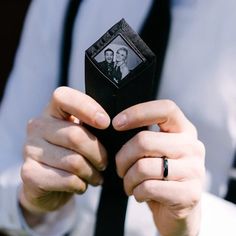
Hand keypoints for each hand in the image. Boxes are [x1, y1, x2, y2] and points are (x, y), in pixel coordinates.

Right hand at [20, 87, 109, 219]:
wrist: (48, 184)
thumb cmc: (70, 154)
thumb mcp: (81, 135)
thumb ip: (91, 127)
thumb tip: (115, 126)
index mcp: (52, 112)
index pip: (64, 97)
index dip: (88, 108)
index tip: (106, 124)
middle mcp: (37, 126)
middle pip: (76, 136)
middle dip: (98, 154)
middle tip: (104, 163)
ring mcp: (29, 149)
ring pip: (74, 161)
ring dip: (92, 173)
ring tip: (96, 176)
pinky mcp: (29, 173)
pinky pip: (67, 179)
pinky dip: (81, 184)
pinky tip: (81, 184)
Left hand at [113, 100, 204, 235]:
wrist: (181, 210)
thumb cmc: (161, 175)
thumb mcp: (157, 151)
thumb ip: (146, 138)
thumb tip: (119, 124)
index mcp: (184, 130)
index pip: (165, 109)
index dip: (138, 112)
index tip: (116, 123)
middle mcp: (193, 146)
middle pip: (144, 141)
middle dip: (123, 158)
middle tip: (120, 168)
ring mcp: (194, 170)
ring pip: (143, 167)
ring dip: (128, 179)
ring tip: (130, 184)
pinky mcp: (189, 194)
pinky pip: (148, 187)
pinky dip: (136, 192)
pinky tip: (140, 194)